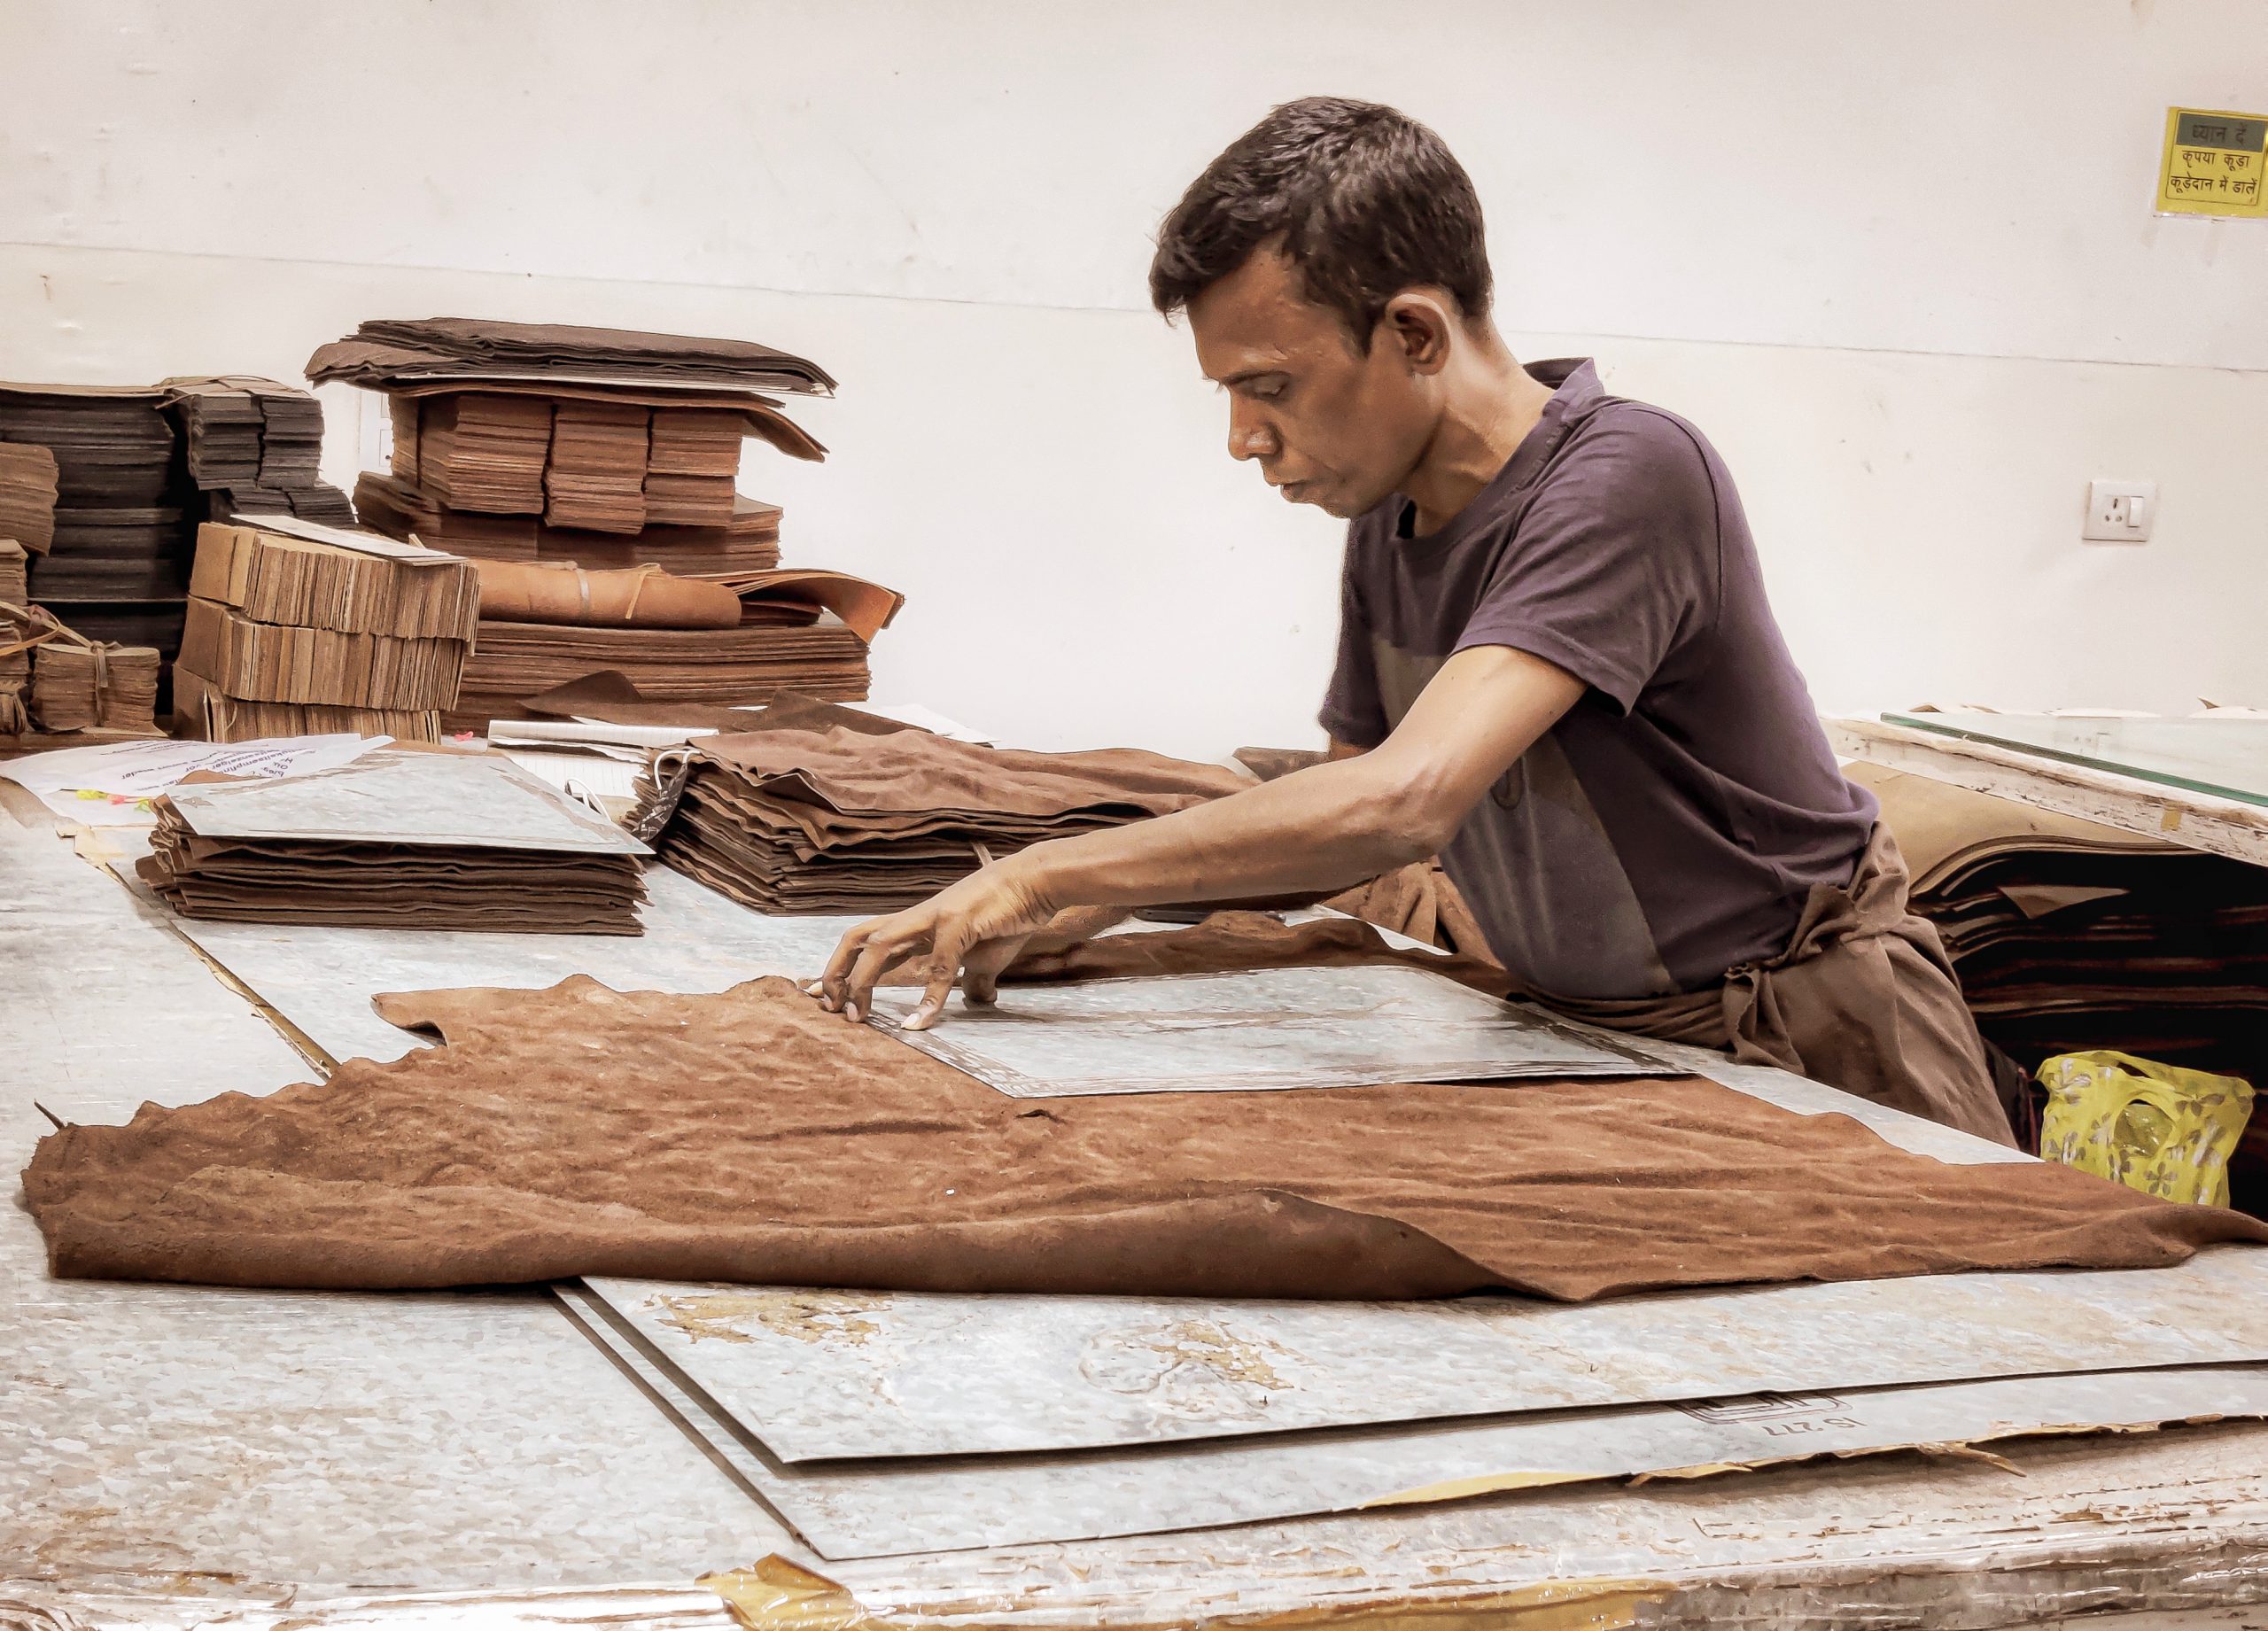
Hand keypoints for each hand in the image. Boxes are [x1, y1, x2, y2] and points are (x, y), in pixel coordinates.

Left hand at [813, 856, 1061, 1028]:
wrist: (1034, 883)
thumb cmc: (1008, 915)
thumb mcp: (985, 958)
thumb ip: (972, 981)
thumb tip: (977, 1001)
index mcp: (916, 925)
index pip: (865, 942)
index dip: (838, 966)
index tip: (816, 993)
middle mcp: (916, 918)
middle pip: (858, 937)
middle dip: (834, 970)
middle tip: (825, 1005)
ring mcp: (934, 918)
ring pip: (880, 945)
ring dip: (862, 981)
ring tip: (856, 1016)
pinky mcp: (959, 924)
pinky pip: (938, 966)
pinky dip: (928, 998)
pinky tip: (921, 1022)